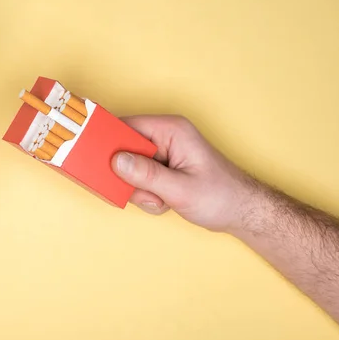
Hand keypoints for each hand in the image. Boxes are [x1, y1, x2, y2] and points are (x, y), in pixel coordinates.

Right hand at [112, 115, 254, 231]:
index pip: (127, 126)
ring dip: (139, 189)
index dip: (109, 142)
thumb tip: (116, 161)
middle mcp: (165, 136)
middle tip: (145, 192)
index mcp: (171, 130)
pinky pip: (139, 178)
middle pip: (124, 149)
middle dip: (129, 176)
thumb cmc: (221, 197)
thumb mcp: (180, 189)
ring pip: (129, 168)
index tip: (95, 160)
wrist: (243, 212)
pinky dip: (146, 194)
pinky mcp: (162, 168)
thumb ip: (146, 175)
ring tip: (161, 200)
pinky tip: (164, 202)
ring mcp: (163, 152)